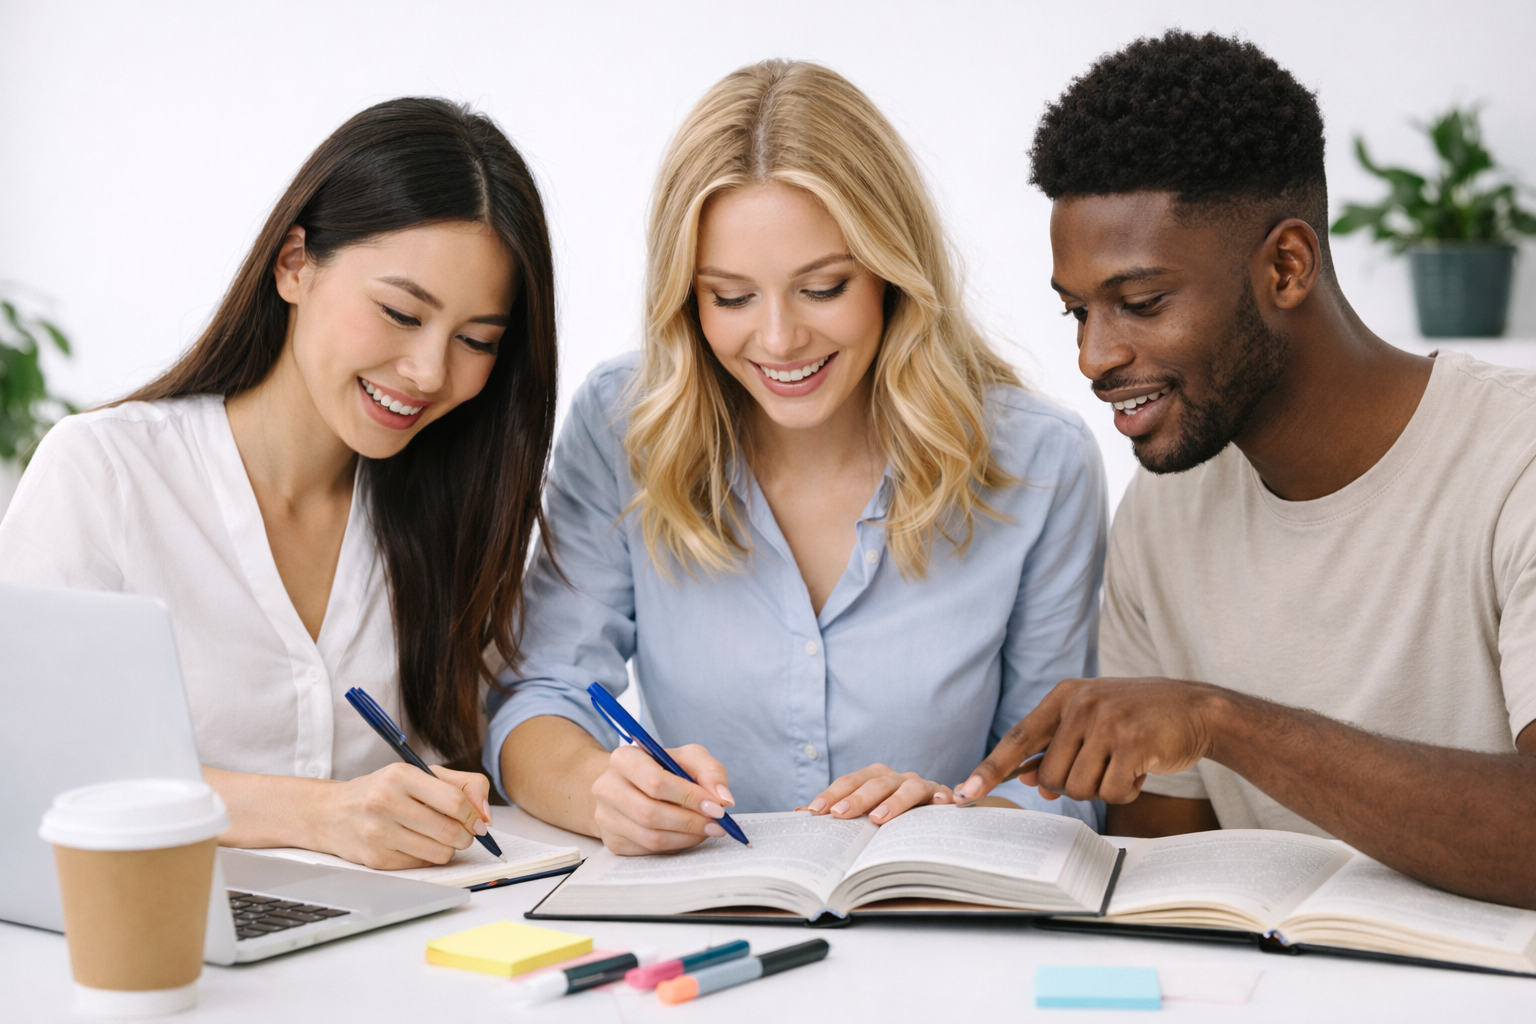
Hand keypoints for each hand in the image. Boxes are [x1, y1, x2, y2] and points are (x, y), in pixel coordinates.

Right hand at [312, 762, 492, 869]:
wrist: (331, 813)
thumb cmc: (382, 791)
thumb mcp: (418, 774)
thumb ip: (461, 785)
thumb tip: (485, 815)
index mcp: (400, 775)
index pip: (454, 801)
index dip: (473, 815)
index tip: (477, 821)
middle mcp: (386, 802)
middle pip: (450, 831)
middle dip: (465, 836)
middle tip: (463, 833)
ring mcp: (378, 833)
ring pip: (439, 853)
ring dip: (449, 849)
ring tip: (439, 838)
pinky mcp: (376, 859)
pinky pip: (421, 865)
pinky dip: (427, 858)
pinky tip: (415, 844)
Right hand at [591, 744, 734, 855]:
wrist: (630, 785)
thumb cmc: (662, 768)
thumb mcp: (688, 758)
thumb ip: (710, 771)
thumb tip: (723, 800)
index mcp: (623, 759)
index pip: (656, 782)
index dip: (689, 797)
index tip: (717, 807)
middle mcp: (606, 787)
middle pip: (651, 813)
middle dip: (691, 822)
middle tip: (718, 825)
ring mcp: (605, 817)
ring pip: (651, 837)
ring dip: (686, 838)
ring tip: (707, 830)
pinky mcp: (612, 841)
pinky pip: (648, 851)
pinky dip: (674, 846)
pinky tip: (686, 836)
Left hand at [801, 763, 951, 823]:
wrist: (934, 809)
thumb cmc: (893, 811)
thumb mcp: (866, 811)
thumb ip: (839, 810)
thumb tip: (800, 812)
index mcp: (875, 777)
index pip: (850, 781)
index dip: (832, 794)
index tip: (814, 811)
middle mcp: (896, 778)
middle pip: (876, 783)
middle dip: (856, 798)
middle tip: (839, 814)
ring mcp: (920, 785)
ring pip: (908, 787)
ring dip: (894, 802)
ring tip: (878, 818)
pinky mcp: (941, 796)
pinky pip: (941, 795)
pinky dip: (940, 798)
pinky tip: (938, 805)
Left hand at [953, 677, 1221, 805]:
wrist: (1197, 708)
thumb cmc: (1139, 719)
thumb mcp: (1093, 722)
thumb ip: (1059, 747)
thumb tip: (1028, 781)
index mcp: (1064, 696)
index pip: (1017, 738)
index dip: (990, 769)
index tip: (965, 792)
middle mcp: (1080, 705)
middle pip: (1049, 776)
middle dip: (1072, 786)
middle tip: (1102, 769)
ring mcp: (1106, 721)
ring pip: (1078, 788)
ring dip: (1102, 789)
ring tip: (1123, 766)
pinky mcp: (1133, 742)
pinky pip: (1112, 792)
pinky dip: (1126, 792)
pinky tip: (1141, 770)